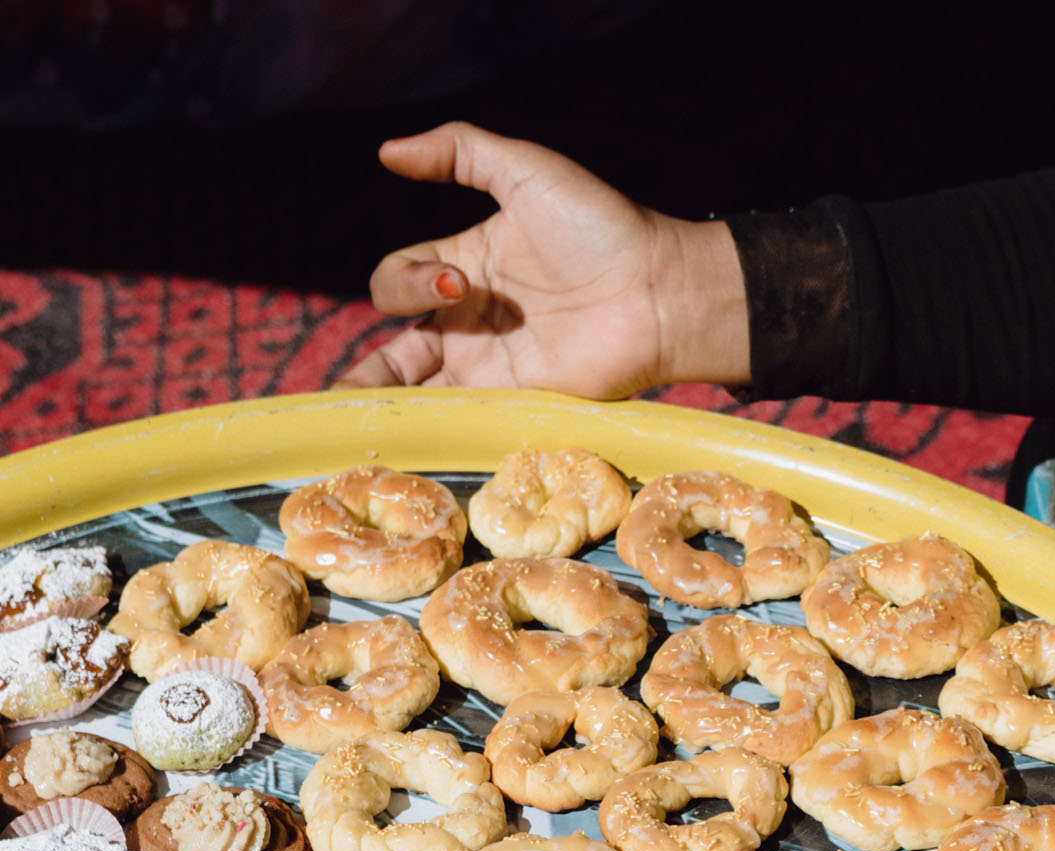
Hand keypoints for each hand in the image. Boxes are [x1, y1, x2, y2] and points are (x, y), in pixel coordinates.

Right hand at [339, 122, 749, 396]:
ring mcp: (492, 371)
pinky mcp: (518, 404)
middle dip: (364, 376)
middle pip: (395, 355)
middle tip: (341, 395)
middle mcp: (470, 324)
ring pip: (419, 398)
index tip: (454, 281)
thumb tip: (387, 151)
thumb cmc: (599, 227)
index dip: (405, 281)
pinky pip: (463, 422)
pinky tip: (403, 441)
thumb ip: (459, 151)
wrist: (657, 292)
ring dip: (383, 412)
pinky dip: (432, 431)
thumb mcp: (524, 172)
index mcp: (464, 266)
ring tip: (348, 424)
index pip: (397, 281)